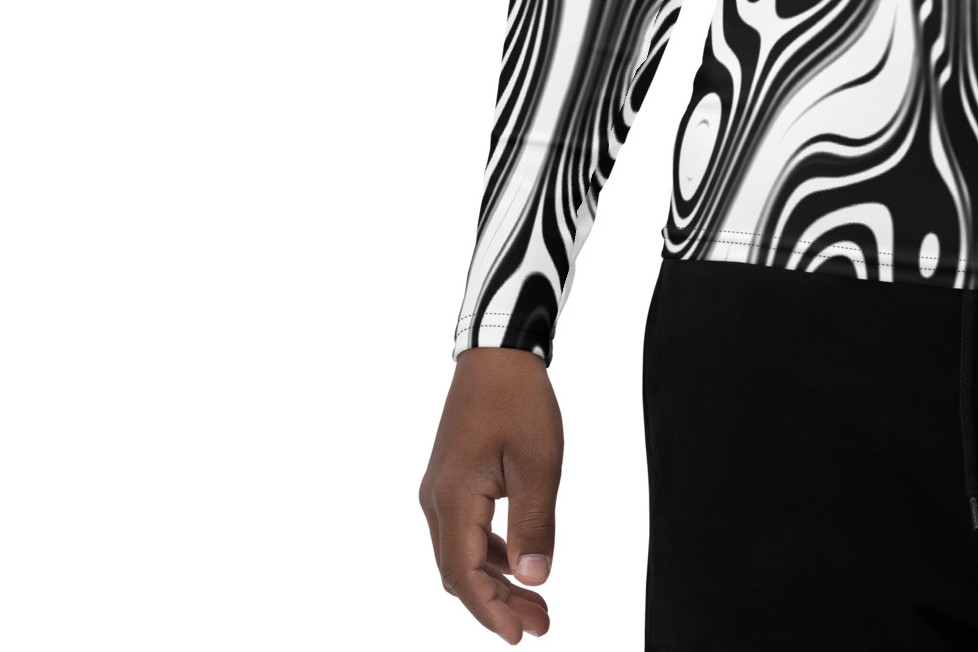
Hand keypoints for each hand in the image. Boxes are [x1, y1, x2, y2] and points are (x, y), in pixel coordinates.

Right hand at [419, 346, 563, 641]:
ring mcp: (441, 490)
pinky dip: (491, 555)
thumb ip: (535, 523)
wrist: (498, 353)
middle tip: (540, 625)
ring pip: (463, 554)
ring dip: (495, 581)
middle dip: (497, 604)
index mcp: (453, 499)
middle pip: (460, 572)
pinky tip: (518, 565)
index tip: (522, 636)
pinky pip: (466, 532)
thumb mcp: (538, 462)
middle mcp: (437, 501)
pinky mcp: (452, 480)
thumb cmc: (519, 400)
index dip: (491, 611)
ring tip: (536, 604)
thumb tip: (535, 578)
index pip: (465, 575)